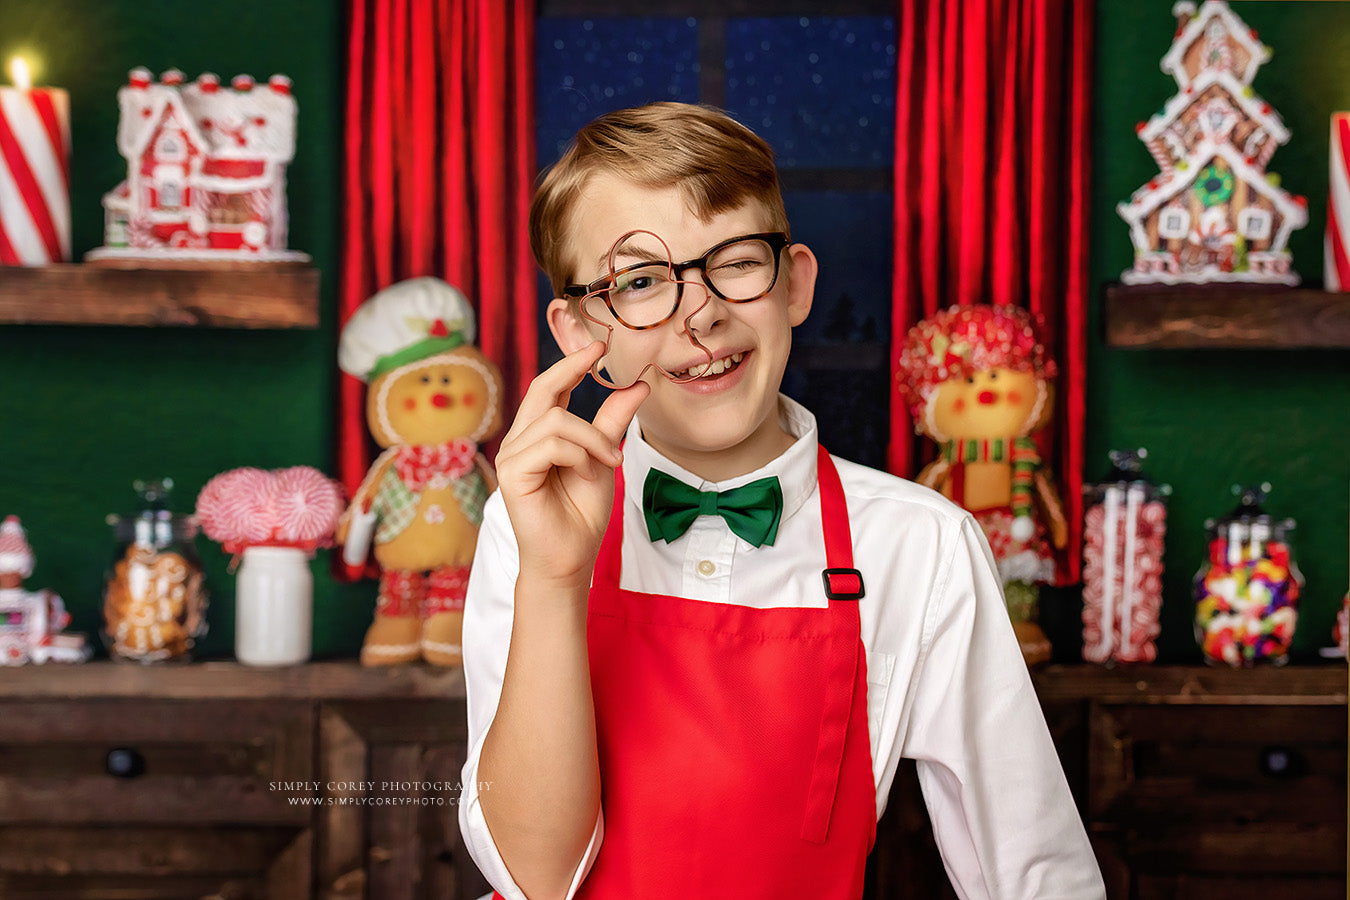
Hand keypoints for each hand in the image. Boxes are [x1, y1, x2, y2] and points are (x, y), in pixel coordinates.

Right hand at [495, 341, 649, 589]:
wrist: (570, 558)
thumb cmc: (581, 513)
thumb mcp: (604, 458)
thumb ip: (613, 422)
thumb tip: (637, 384)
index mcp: (539, 435)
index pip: (550, 388)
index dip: (570, 364)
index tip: (598, 345)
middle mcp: (520, 440)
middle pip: (543, 389)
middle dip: (572, 368)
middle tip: (600, 352)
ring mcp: (511, 455)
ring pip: (557, 421)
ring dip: (593, 439)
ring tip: (611, 462)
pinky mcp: (511, 472)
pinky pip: (552, 444)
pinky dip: (580, 455)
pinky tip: (590, 473)